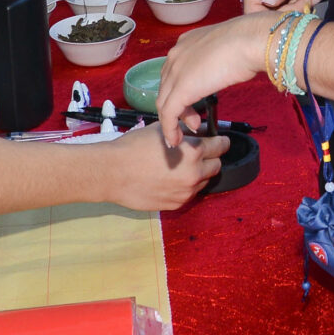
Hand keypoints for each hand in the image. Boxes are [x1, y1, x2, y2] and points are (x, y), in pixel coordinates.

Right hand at [99, 121, 229, 210]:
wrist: (113, 173)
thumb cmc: (134, 147)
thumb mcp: (162, 130)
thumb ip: (183, 131)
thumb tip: (197, 130)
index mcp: (193, 152)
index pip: (221, 146)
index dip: (220, 141)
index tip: (218, 141)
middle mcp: (194, 173)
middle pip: (217, 165)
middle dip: (210, 158)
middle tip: (197, 154)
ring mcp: (186, 192)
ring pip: (204, 181)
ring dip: (198, 173)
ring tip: (180, 167)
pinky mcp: (177, 204)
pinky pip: (189, 194)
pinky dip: (185, 186)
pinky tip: (170, 179)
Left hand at [153, 11, 279, 140]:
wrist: (248, 41)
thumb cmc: (247, 42)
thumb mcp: (226, 49)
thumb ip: (219, 59)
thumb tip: (227, 68)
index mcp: (186, 43)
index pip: (175, 71)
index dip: (182, 90)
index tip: (195, 103)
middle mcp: (175, 55)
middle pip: (167, 87)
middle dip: (179, 107)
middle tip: (194, 120)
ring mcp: (175, 72)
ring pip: (164, 101)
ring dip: (174, 120)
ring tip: (192, 128)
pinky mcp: (180, 90)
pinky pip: (168, 114)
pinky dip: (170, 129)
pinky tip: (175, 140)